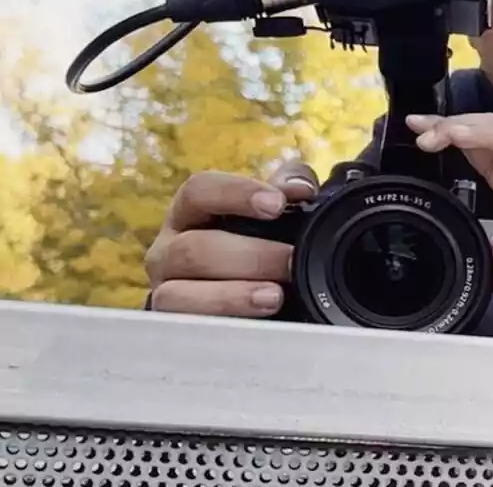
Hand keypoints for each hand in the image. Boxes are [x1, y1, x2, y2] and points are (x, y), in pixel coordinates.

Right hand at [143, 161, 318, 316]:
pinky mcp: (175, 329)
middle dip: (249, 256)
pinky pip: (187, 331)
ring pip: (181, 294)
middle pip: (195, 248)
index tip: (277, 204)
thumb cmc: (252, 244)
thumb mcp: (268, 211)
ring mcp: (167, 292)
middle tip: (289, 260)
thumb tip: (301, 186)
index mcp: (190, 213)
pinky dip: (222, 326)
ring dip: (231, 295)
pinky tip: (255, 325)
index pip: (199, 191)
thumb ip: (287, 188)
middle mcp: (169, 251)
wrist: (235, 302)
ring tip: (274, 297)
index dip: (236, 193)